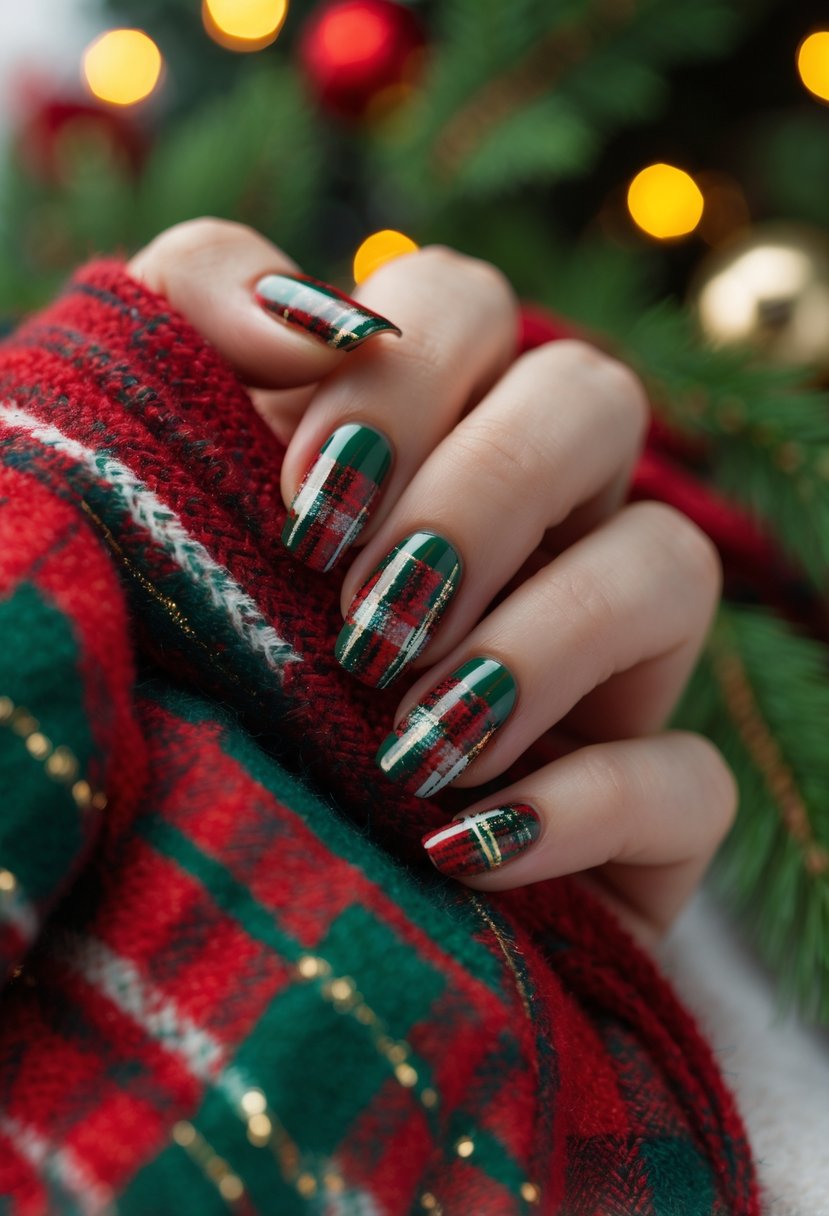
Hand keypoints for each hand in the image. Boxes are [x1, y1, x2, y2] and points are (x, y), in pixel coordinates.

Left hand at [129, 218, 735, 946]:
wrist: (209, 899)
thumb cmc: (172, 674)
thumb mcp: (147, 494)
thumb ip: (186, 341)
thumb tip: (306, 314)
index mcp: (418, 440)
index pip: (462, 304)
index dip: (401, 372)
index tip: (305, 502)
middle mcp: (531, 528)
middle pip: (591, 400)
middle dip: (481, 494)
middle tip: (365, 619)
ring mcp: (605, 665)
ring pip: (673, 564)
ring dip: (544, 641)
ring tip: (414, 738)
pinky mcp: (641, 812)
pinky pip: (689, 778)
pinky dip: (585, 806)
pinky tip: (459, 850)